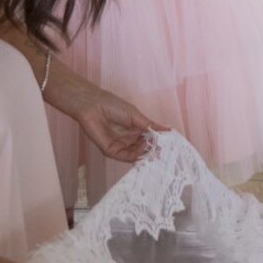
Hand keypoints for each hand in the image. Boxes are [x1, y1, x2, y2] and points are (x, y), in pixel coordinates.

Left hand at [44, 58, 159, 162]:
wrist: (93, 105)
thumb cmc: (112, 105)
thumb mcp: (136, 115)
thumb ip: (151, 125)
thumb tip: (168, 130)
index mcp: (134, 130)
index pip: (149, 140)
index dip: (158, 143)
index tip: (169, 144)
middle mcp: (128, 139)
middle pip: (143, 150)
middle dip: (153, 151)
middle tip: (165, 150)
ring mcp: (120, 146)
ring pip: (136, 155)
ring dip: (146, 153)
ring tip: (154, 148)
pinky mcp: (111, 151)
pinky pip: (125, 157)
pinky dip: (136, 155)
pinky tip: (143, 146)